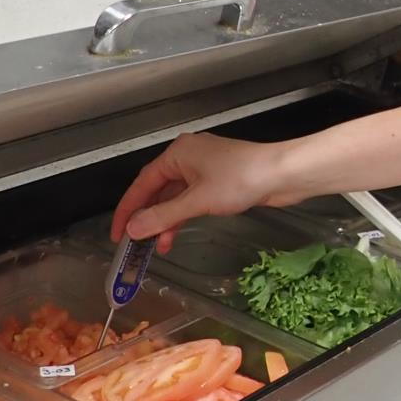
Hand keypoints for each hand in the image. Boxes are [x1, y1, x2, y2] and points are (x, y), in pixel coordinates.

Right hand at [110, 132, 291, 252]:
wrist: (283, 174)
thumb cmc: (242, 179)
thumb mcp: (197, 201)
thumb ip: (162, 216)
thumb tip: (133, 228)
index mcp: (178, 153)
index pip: (142, 183)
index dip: (127, 210)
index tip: (116, 233)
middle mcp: (188, 156)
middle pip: (157, 190)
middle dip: (146, 218)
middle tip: (134, 243)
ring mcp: (204, 168)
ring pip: (175, 197)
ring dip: (165, 221)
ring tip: (158, 247)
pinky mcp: (219, 180)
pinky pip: (191, 199)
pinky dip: (182, 216)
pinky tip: (177, 234)